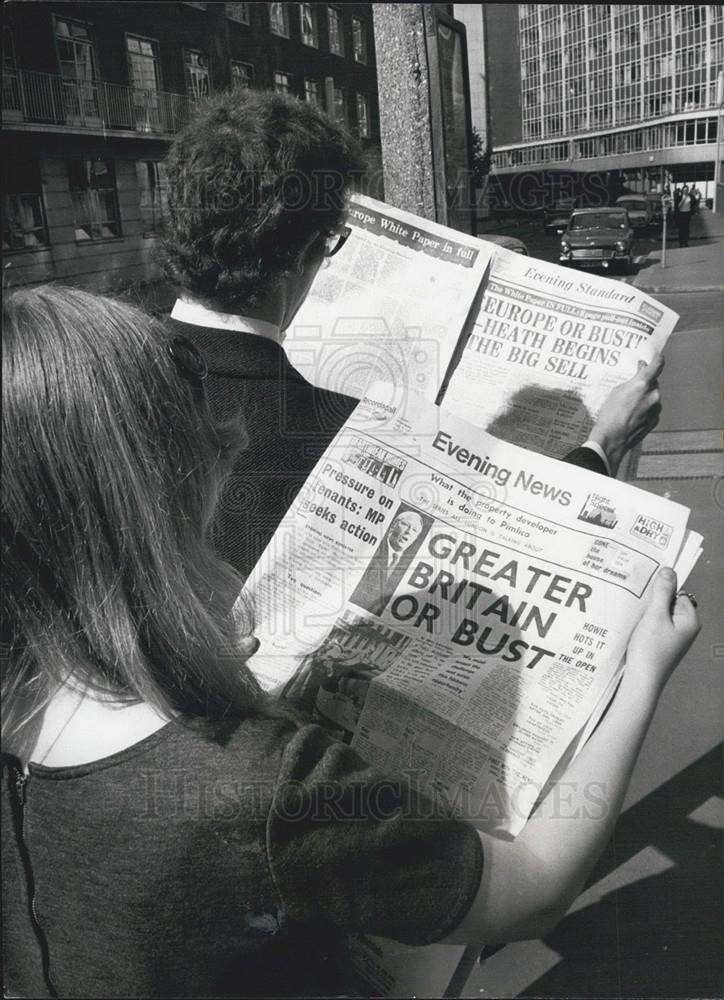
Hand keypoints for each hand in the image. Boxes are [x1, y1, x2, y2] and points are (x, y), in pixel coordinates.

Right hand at [589, 355, 663, 474]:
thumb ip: (631, 380)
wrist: (612, 439)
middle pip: (653, 383)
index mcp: (643, 383)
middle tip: (632, 386)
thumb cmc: (610, 414)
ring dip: (644, 398)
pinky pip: (652, 410)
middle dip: (644, 383)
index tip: (657, 356)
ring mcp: (656, 408)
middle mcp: (654, 395)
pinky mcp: (655, 420)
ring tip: (627, 406)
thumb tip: (639, 374)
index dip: (658, 359)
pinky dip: (645, 410)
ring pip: (653, 397)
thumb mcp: (616, 391)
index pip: (657, 365)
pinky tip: (632, 415)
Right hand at [624, 568, 699, 695]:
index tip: (647, 586)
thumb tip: (669, 571)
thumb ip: (662, 592)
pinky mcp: (661, 643)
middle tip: (638, 599)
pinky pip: (654, 625)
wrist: (640, 681)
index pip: (679, 593)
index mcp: (690, 620)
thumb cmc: (650, 651)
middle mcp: (685, 629)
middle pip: (669, 602)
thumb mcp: (655, 616)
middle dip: (653, 599)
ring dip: (646, 611)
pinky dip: (644, 622)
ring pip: (660, 614)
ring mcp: (673, 637)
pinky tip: (634, 624)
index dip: (663, 588)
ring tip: (635, 614)